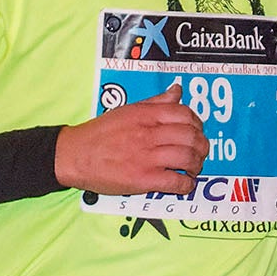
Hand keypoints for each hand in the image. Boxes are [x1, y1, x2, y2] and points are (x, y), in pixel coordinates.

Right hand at [54, 82, 206, 195]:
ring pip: (188, 158)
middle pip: (191, 137)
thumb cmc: (100, 133)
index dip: (197, 124)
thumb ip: (156, 102)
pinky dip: (186, 184)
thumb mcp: (128, 109)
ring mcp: (147, 157)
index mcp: (146, 115)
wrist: (74, 155)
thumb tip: (177, 91)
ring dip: (197, 165)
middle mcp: (149, 134)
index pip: (185, 114)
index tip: (196, 131)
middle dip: (202, 146)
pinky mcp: (143, 179)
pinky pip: (175, 182)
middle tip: (200, 152)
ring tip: (193, 168)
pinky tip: (184, 184)